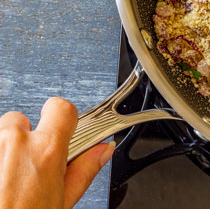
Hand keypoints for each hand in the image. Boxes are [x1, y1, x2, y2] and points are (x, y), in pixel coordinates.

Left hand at [0, 98, 114, 208]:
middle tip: (24, 172)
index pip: (61, 108)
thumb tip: (101, 151)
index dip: (62, 119)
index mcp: (45, 151)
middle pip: (22, 122)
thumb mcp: (61, 203)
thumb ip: (83, 171)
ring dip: (1, 152)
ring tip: (3, 183)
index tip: (61, 129)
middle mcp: (13, 142)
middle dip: (23, 141)